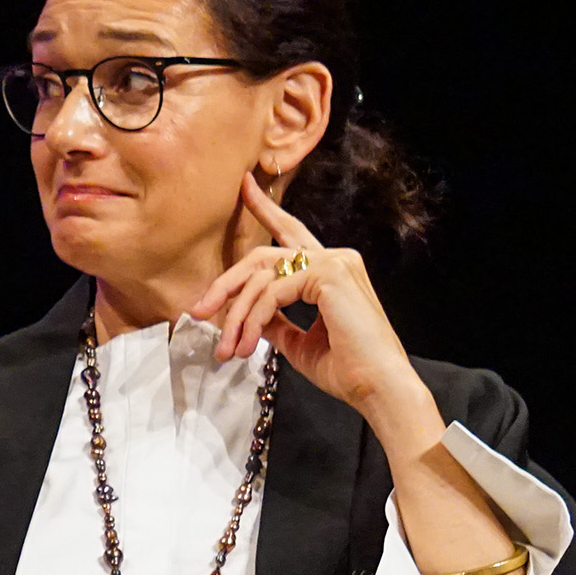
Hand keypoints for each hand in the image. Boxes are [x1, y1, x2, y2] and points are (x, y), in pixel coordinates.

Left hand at [187, 175, 426, 422]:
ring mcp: (335, 262)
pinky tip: (248, 343)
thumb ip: (274, 321)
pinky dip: (254, 318)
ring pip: (262, 276)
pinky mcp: (330, 275)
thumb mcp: (297, 341)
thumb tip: (246, 315)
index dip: (265, 210)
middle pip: (263, 257)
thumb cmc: (346, 369)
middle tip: (198, 310)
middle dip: (226, 283)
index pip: (290, 235)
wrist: (377, 387)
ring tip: (226, 349)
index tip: (243, 187)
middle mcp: (336, 258)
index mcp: (331, 271)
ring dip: (237, 315)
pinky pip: (273, 291)